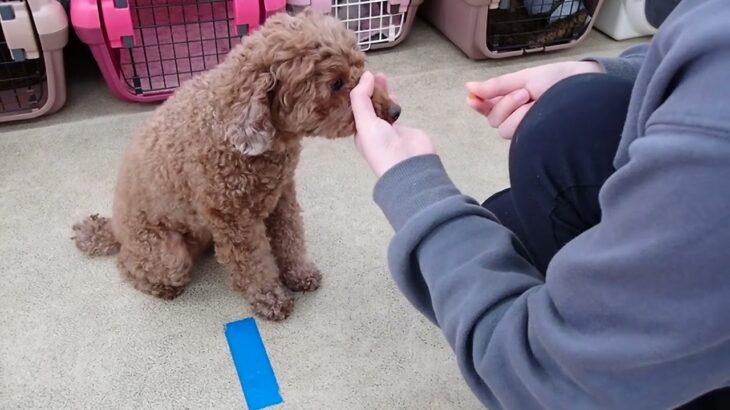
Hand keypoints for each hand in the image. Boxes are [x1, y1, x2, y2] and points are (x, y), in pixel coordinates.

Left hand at [351, 71, 434, 177]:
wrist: (410, 164)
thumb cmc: (382, 147)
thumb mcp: (364, 123)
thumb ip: (362, 98)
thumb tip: (366, 75)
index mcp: (357, 131)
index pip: (352, 108)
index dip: (353, 93)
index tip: (354, 76)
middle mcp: (371, 130)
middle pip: (367, 105)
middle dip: (367, 89)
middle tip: (370, 73)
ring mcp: (387, 129)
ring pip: (381, 106)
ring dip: (381, 93)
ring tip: (381, 77)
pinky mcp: (401, 128)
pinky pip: (394, 111)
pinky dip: (393, 101)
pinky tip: (393, 94)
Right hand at [466, 61, 602, 138]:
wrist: (584, 86)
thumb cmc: (557, 80)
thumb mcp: (523, 78)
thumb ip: (496, 86)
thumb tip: (469, 87)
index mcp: (510, 102)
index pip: (487, 108)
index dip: (478, 105)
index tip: (473, 99)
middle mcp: (515, 118)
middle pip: (494, 120)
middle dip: (506, 104)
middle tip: (526, 93)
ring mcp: (525, 129)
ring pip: (504, 129)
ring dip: (517, 112)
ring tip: (536, 100)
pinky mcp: (534, 139)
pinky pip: (517, 135)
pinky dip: (524, 120)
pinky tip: (534, 111)